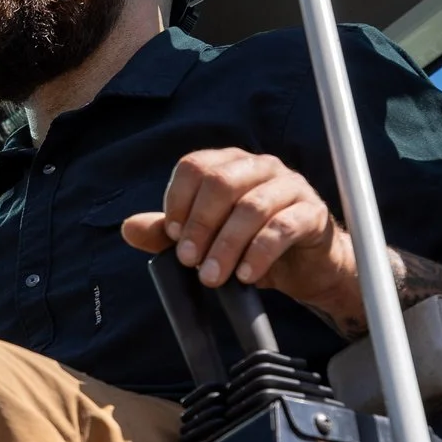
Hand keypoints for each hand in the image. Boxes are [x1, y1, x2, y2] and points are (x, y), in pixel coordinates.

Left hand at [121, 148, 363, 326]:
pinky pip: (284, 227)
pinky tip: (246, 275)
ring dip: (226, 245)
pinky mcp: (312, 213)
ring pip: (252, 206)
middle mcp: (260, 167)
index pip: (195, 166)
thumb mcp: (206, 240)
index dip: (178, 201)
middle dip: (200, 224)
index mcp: (229, 164)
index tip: (173, 236)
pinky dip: (259, 253)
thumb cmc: (251, 245)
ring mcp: (289, 186)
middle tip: (189, 261)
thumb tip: (129, 228)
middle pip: (222, 182)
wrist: (304, 266)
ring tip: (213, 276)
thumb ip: (168, 233)